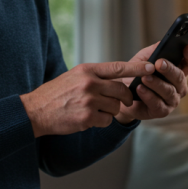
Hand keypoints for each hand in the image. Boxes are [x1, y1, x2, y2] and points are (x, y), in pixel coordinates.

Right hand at [21, 61, 153, 135]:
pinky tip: (87, 119)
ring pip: (116, 107)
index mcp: (87, 70)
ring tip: (94, 110)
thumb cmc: (56, 94)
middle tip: (122, 101)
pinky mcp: (87, 117)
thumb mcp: (74, 76)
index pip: (118, 67)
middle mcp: (89, 83)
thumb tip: (118, 79)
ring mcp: (89, 100)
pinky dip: (101, 122)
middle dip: (125, 98)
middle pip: (122, 90)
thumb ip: (95, 76)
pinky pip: (107, 120)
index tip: (152, 67)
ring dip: (110, 111)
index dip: (137, 68)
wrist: (35, 111)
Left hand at [116, 43, 187, 123]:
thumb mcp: (143, 59)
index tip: (186, 48)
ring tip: (145, 78)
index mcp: (179, 71)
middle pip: (180, 77)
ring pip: (169, 91)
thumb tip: (162, 43)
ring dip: (157, 83)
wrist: (123, 95)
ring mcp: (172, 100)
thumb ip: (153, 51)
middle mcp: (179, 86)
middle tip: (159, 63)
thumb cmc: (136, 75)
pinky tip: (140, 89)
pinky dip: (148, 96)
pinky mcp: (162, 111)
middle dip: (169, 69)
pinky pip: (157, 104)